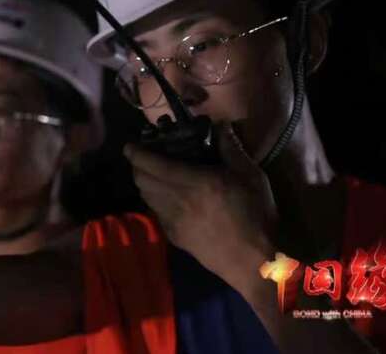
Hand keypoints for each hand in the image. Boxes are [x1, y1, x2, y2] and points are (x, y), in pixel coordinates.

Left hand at [124, 122, 277, 281]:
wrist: (253, 261)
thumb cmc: (256, 215)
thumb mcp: (251, 175)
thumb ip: (231, 148)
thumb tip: (220, 125)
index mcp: (194, 181)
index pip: (152, 164)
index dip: (136, 153)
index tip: (130, 145)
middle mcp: (177, 200)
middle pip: (142, 180)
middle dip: (137, 166)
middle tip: (142, 157)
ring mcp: (173, 221)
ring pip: (146, 197)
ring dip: (143, 183)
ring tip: (151, 175)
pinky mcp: (175, 237)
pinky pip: (156, 213)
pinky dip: (154, 201)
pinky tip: (165, 198)